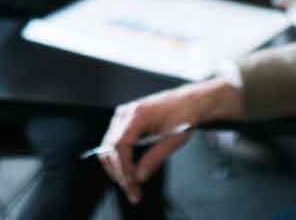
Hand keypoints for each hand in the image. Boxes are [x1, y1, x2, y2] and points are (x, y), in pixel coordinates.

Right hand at [98, 78, 238, 204]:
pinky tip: (129, 173)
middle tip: (133, 192)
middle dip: (120, 174)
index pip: (120, 145)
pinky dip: (118, 161)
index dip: (124, 168)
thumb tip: (139, 176)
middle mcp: (124, 114)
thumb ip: (155, 158)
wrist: (187, 102)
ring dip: (117, 169)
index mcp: (137, 114)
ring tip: (131, 186)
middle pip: (110, 149)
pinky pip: (113, 144)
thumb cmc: (183, 115)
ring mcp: (121, 117)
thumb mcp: (174, 139)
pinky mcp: (123, 123)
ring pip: (108, 148)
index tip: (133, 184)